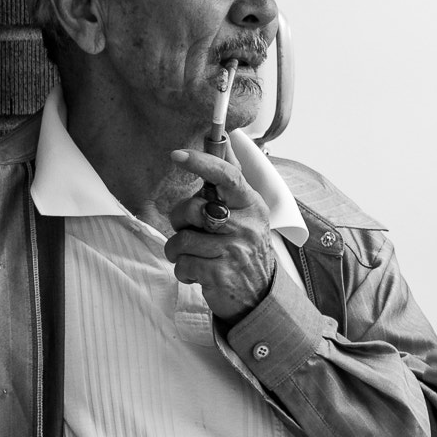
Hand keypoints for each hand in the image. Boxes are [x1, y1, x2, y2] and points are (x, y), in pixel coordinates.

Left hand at [165, 146, 275, 323]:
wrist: (259, 295)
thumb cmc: (243, 248)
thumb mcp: (246, 213)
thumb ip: (230, 181)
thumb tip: (223, 141)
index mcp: (251, 205)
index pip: (227, 176)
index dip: (201, 163)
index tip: (176, 155)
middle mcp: (246, 226)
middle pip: (193, 209)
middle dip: (180, 220)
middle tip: (190, 230)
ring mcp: (234, 251)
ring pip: (181, 240)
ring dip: (179, 250)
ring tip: (195, 255)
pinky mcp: (220, 274)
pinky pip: (182, 264)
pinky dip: (183, 271)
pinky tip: (199, 272)